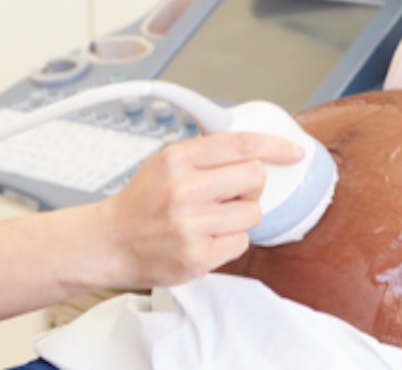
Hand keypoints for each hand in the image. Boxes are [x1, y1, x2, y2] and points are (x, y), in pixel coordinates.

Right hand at [96, 130, 302, 286]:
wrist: (109, 243)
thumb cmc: (142, 201)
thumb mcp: (166, 160)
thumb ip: (207, 151)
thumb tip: (255, 145)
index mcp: (177, 159)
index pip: (242, 143)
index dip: (275, 145)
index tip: (292, 151)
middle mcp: (184, 190)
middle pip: (255, 177)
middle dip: (251, 184)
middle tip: (232, 191)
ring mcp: (190, 226)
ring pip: (253, 212)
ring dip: (240, 215)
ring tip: (213, 217)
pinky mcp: (197, 257)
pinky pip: (242, 242)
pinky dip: (231, 240)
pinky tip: (208, 237)